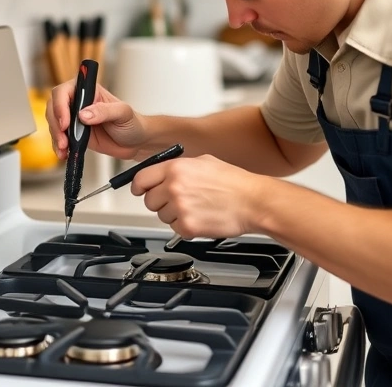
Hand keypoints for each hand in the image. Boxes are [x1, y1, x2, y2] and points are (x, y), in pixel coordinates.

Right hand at [46, 80, 148, 160]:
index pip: (65, 91)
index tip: (66, 122)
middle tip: (64, 139)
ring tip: (64, 148)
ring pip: (54, 123)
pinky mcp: (75, 135)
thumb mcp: (122, 113)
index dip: (60, 105)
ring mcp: (75, 120)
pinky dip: (59, 147)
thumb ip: (104, 111)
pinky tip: (64, 153)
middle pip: (54, 107)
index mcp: (89, 90)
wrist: (136, 142)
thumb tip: (83, 114)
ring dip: (55, 136)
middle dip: (55, 124)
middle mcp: (79, 103)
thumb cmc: (132, 123)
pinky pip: (60, 138)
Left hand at [130, 154, 262, 238]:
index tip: (140, 190)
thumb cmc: (234, 183)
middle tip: (179, 201)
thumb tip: (161, 173)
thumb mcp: (203, 162)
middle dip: (161, 202)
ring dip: (174, 215)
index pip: (141, 178)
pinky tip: (201, 218)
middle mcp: (174, 187)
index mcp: (175, 168)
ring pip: (161, 216)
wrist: (253, 202)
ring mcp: (179, 207)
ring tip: (196, 208)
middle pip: (149, 200)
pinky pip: (175, 229)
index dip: (139, 186)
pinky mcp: (187, 226)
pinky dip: (185, 227)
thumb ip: (178, 167)